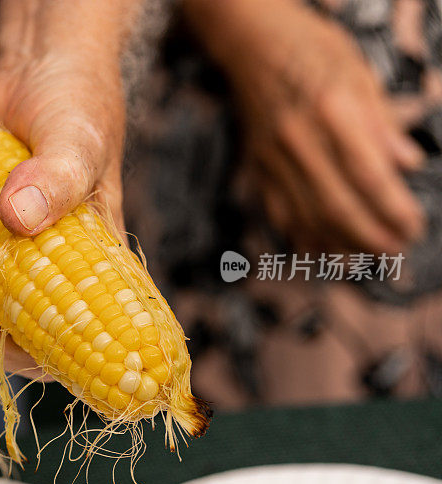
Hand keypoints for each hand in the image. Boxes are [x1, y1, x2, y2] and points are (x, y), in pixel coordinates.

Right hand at [185, 0, 425, 252]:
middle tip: (396, 250)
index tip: (415, 227)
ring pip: (306, 215)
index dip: (394, 208)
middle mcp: (298, 138)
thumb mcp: (357, 70)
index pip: (367, 174)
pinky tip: (322, 249)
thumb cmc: (310, 49)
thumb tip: (408, 164)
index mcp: (330, 109)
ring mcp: (273, 156)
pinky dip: (301, 235)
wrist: (249, 44)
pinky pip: (279, 210)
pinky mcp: (258, 165)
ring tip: (365, 258)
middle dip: (370, 236)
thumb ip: (381, 121)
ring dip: (339, 243)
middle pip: (336, 205)